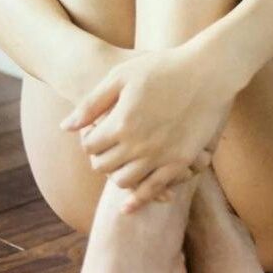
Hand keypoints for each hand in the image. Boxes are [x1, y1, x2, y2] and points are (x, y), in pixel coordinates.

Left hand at [59, 44, 235, 203]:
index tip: (95, 132)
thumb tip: (65, 127)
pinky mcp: (180, 163)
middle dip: (99, 158)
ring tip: (120, 164)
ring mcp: (160, 156)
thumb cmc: (162, 67)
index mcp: (120, 123)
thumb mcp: (120, 76)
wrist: (207, 72)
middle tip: (105, 149)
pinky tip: (129, 205)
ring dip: (116, 176)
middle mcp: (138, 145)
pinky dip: (138, 200)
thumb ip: (91, 103)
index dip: (88, 140)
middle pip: (103, 166)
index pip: (89, 146)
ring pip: (124, 182)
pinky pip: (154, 190)